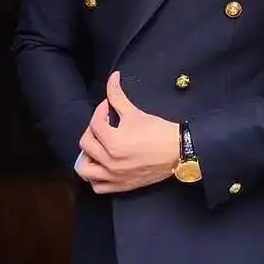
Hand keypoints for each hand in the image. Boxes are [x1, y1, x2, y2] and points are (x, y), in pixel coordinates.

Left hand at [77, 72, 178, 193]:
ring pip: (85, 169)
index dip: (100, 111)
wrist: (178, 151)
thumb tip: (112, 77)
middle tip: (103, 125)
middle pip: (85, 144)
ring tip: (95, 148)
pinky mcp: (121, 186)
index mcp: (113, 142)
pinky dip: (95, 178)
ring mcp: (114, 176)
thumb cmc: (158, 131)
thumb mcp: (135, 112)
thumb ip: (118, 95)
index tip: (108, 108)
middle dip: (92, 130)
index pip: (95, 123)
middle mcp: (110, 161)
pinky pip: (98, 187)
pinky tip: (101, 167)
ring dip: (86, 157)